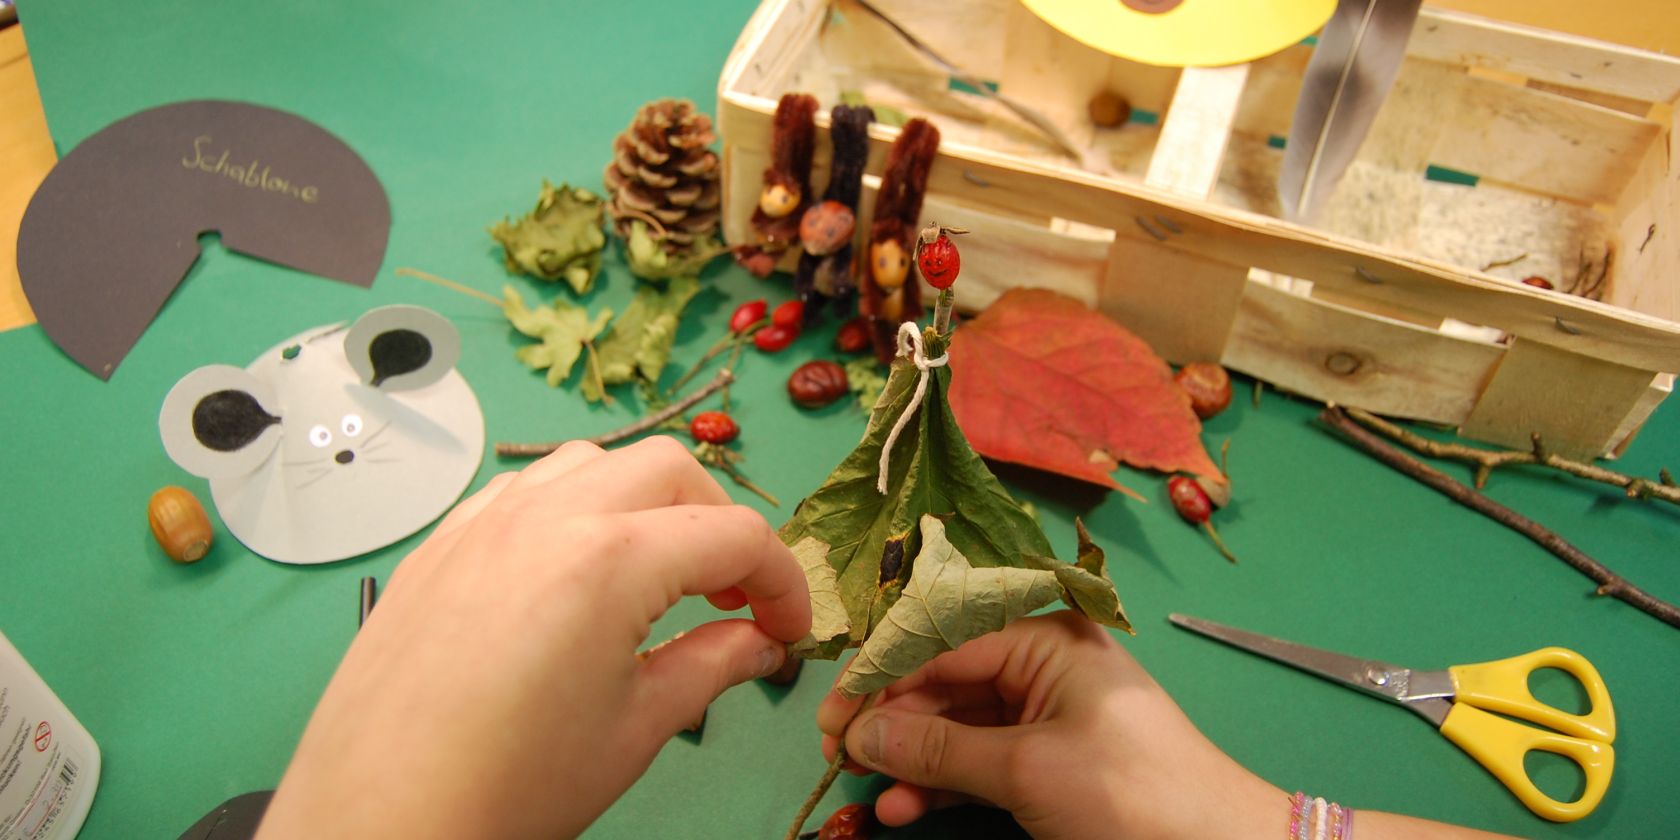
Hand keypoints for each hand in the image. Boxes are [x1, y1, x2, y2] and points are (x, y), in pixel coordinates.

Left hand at [257, 437, 809, 839]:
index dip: (783, 581)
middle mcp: (546, 517)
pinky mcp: (437, 546)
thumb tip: (758, 643)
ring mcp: (482, 523)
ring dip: (641, 502)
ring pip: (589, 463)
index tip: (789, 628)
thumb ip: (711, 665)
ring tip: (652, 576)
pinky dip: (568, 512)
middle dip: (717, 522)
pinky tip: (569, 576)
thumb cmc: (508, 789)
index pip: (734, 535)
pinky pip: (520, 492)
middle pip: (668, 469)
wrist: (378, 824)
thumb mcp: (635, 731)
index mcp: (610, 560)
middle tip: (730, 595)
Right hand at [817, 612, 1282, 838]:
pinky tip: (904, 807)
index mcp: (1046, 639)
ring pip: (958, 728)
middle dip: (893, 723)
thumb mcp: (1028, 768)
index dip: (882, 679)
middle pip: (946, 683)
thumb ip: (940, 751)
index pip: (944, 643)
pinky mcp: (1050, 764)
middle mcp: (1043, 665)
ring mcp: (1047, 716)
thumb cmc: (1132, 793)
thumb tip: (864, 735)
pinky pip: (981, 762)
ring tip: (871, 792)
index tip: (834, 716)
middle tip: (840, 756)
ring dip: (912, 761)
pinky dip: (943, 784)